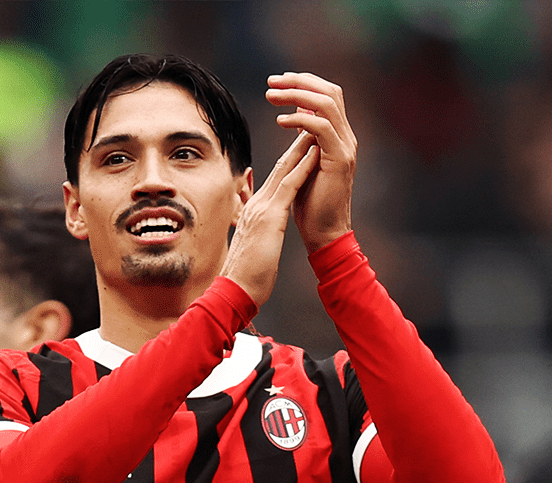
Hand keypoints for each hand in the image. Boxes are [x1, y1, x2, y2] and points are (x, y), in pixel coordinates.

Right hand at [219, 131, 318, 306]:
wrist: (235, 290)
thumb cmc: (247, 274)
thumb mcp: (253, 244)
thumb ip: (255, 228)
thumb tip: (257, 221)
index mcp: (255, 210)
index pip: (277, 178)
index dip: (291, 158)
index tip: (305, 141)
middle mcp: (257, 203)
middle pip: (281, 166)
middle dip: (297, 143)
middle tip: (311, 122)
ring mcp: (262, 208)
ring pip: (285, 169)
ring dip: (302, 146)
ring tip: (315, 126)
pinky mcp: (270, 217)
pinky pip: (289, 186)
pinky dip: (302, 167)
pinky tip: (314, 153)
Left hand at [266, 72, 355, 252]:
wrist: (323, 232)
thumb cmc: (309, 203)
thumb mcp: (303, 161)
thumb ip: (302, 137)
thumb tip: (294, 111)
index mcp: (338, 136)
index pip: (326, 94)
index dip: (302, 83)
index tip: (275, 83)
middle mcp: (346, 137)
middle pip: (329, 91)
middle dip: (299, 81)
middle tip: (271, 82)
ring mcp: (346, 148)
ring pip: (326, 103)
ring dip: (296, 95)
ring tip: (272, 96)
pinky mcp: (340, 160)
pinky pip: (321, 128)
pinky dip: (299, 119)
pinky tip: (280, 120)